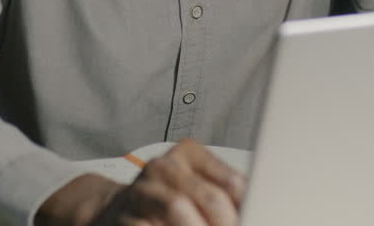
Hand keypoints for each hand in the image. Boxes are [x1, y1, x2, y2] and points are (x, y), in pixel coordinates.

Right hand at [38, 140, 245, 225]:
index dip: (246, 208)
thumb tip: (256, 209)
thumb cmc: (167, 202)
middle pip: (210, 199)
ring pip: (178, 209)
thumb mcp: (199, 189)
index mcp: (189, 154)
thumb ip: (227, 198)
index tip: (257, 218)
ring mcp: (141, 192)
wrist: (115, 211)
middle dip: (226, 223)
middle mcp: (164, 167)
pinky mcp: (125, 218)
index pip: (234, 183)